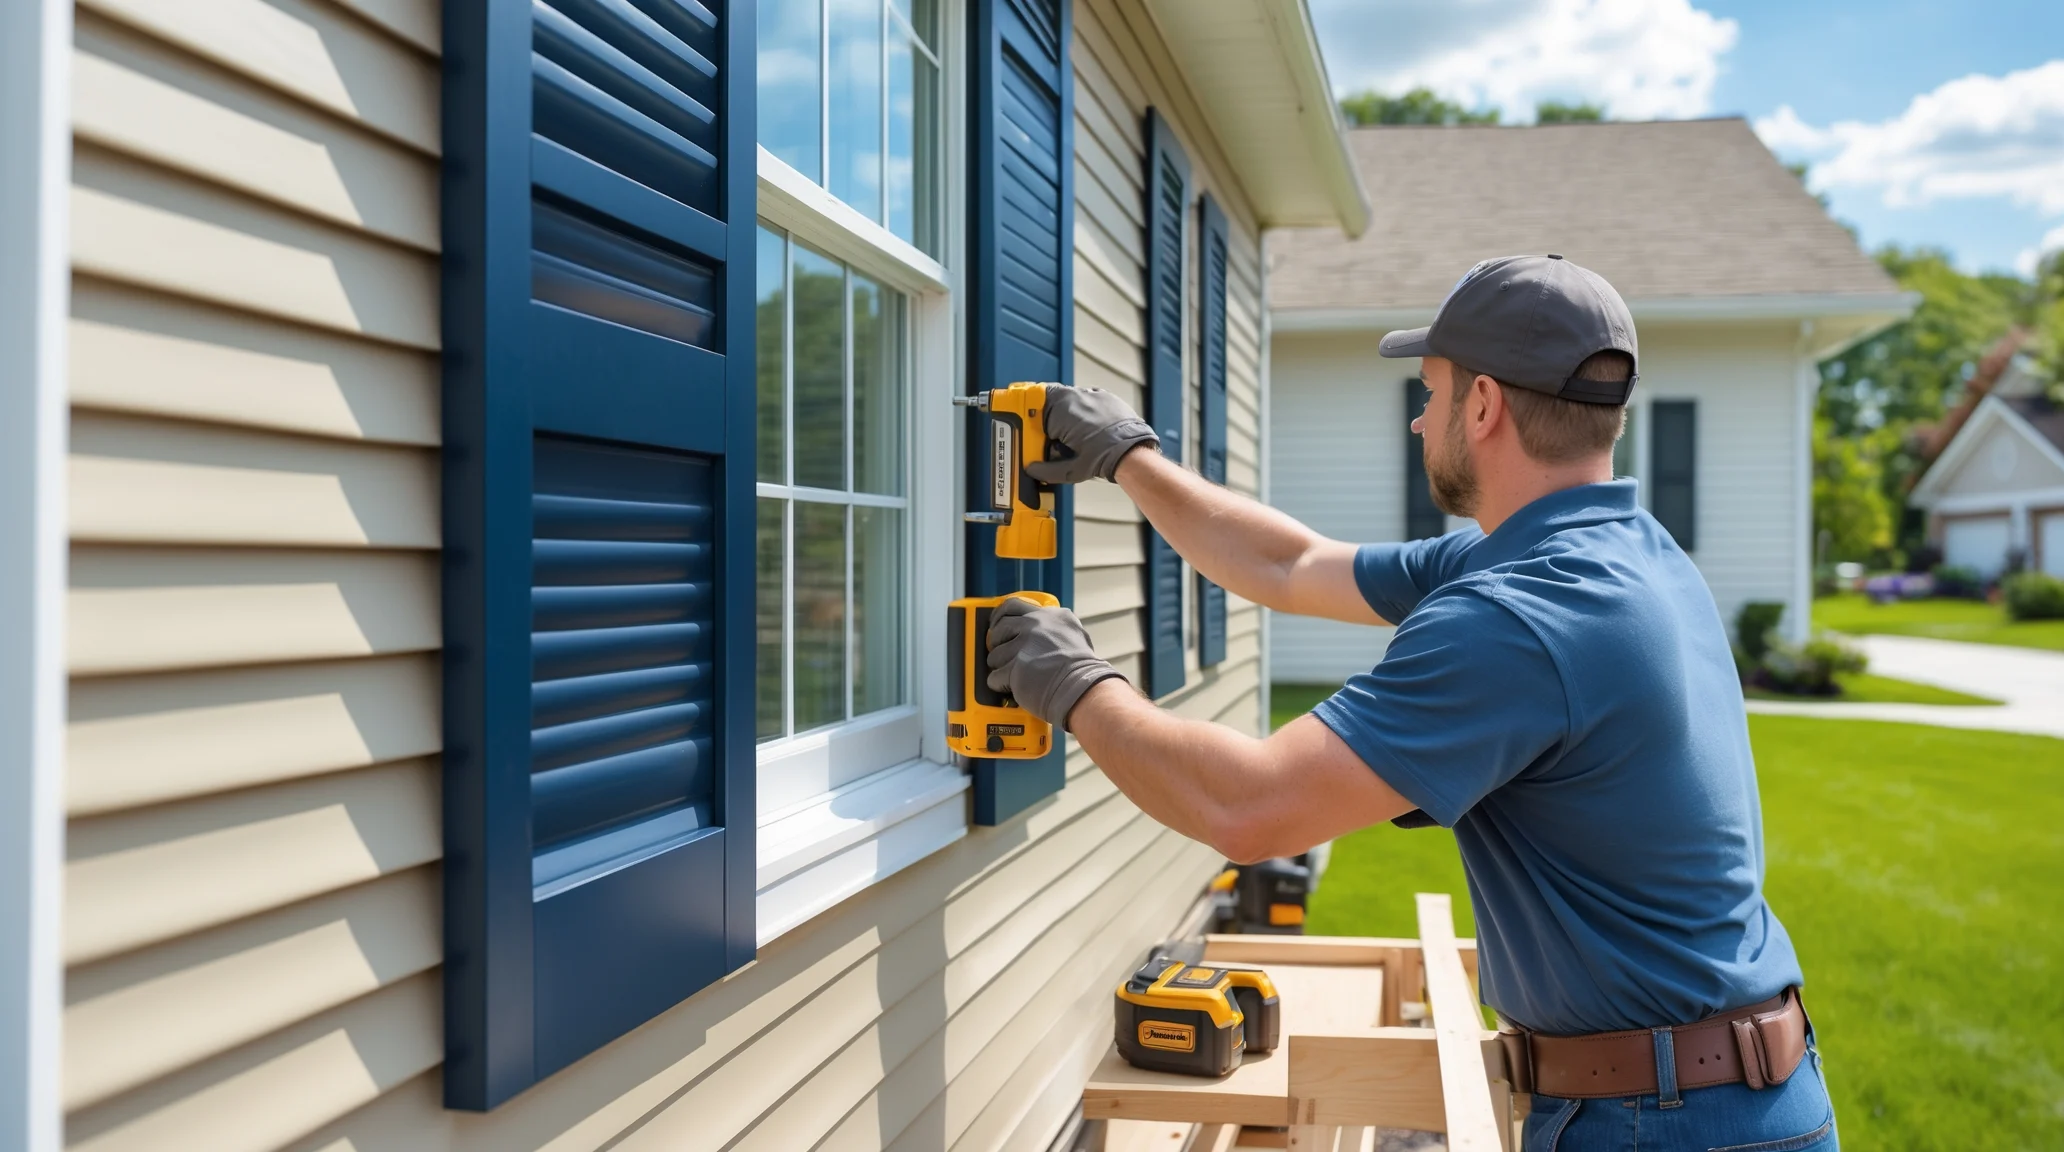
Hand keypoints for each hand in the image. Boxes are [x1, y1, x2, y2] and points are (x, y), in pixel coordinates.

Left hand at [985, 597, 1128, 728]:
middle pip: (999, 628)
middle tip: (1001, 655)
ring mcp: (1024, 645)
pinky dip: (1000, 685)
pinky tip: (1012, 688)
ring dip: (1000, 668)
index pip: (1013, 605)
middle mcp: (1035, 625)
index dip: (999, 616)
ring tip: (1013, 677)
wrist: (1084, 689)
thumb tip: (1035, 630)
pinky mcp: (1015, 668)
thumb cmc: (1083, 669)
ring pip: (994, 655)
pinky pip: (994, 677)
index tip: (996, 625)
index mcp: (1050, 615)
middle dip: (996, 643)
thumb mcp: (1075, 634)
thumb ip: (1054, 628)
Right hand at [1025, 386, 1158, 484]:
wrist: (1133, 452)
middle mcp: (1075, 396)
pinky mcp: (1105, 396)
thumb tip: (1032, 469)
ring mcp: (1092, 393)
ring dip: (1064, 410)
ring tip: (1069, 432)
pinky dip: (1082, 408)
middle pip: (1049, 398)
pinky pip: (1086, 397)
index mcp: (1061, 410)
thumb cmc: (1104, 459)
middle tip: (1048, 433)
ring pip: (1068, 396)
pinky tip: (1087, 425)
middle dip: (1045, 414)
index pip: (1033, 407)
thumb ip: (1046, 470)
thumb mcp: (1071, 470)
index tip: (1030, 428)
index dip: (1030, 419)